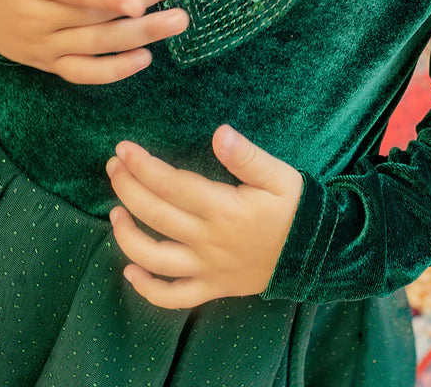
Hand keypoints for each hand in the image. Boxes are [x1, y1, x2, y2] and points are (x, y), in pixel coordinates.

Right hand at [0, 0, 191, 83]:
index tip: (140, 0)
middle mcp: (38, 17)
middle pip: (97, 15)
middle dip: (143, 8)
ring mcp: (45, 45)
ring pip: (96, 45)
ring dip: (140, 37)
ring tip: (178, 21)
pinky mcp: (51, 64)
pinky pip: (84, 73)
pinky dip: (114, 71)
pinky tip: (145, 58)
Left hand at [105, 125, 302, 308]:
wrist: (317, 254)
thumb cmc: (296, 209)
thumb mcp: (279, 176)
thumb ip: (247, 156)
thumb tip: (219, 133)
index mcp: (224, 209)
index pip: (171, 184)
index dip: (143, 166)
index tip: (123, 149)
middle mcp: (209, 240)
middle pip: (156, 215)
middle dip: (127, 189)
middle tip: (113, 167)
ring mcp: (208, 268)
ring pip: (155, 259)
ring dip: (127, 237)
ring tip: (114, 213)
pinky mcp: (213, 288)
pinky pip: (174, 297)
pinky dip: (148, 289)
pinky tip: (130, 271)